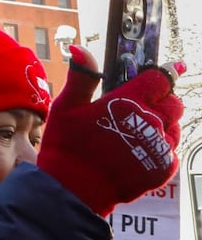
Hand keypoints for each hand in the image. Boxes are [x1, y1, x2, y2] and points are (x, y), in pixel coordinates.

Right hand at [37, 45, 185, 215]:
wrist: (74, 190)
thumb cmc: (67, 147)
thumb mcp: (65, 108)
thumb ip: (81, 78)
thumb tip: (80, 49)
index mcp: (128, 102)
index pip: (160, 79)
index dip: (167, 72)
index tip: (175, 67)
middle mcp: (150, 122)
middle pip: (173, 103)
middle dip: (163, 100)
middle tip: (144, 107)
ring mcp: (159, 146)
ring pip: (174, 127)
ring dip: (163, 125)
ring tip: (139, 132)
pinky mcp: (162, 168)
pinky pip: (171, 152)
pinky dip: (160, 149)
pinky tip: (138, 152)